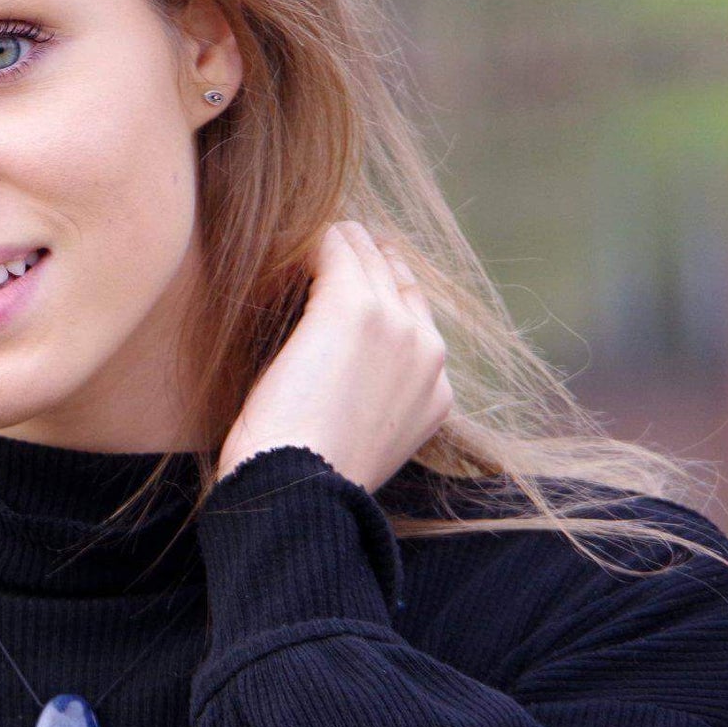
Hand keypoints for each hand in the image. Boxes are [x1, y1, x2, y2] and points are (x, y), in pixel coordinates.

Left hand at [217, 220, 452, 493]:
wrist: (300, 490)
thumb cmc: (309, 478)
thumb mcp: (361, 442)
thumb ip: (367, 406)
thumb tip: (336, 385)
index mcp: (437, 394)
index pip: (416, 319)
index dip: (383, 292)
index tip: (351, 277)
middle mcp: (428, 352)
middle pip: (397, 279)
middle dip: (364, 258)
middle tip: (332, 243)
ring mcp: (395, 326)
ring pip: (370, 256)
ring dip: (339, 242)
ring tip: (309, 236)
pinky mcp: (351, 306)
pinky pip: (335, 250)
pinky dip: (314, 243)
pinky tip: (291, 245)